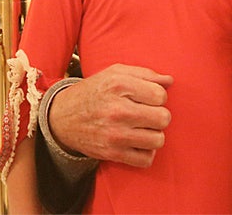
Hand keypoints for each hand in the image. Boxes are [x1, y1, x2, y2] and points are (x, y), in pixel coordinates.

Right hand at [49, 64, 173, 167]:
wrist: (62, 117)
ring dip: (154, 135)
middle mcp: (117, 110)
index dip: (158, 97)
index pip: (161, 95)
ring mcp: (115, 134)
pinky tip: (138, 143)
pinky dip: (146, 153)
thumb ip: (145, 73)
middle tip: (147, 114)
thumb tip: (170, 81)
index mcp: (119, 85)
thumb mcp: (114, 73)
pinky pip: (146, 159)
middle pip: (163, 118)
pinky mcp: (112, 153)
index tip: (147, 99)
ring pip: (158, 139)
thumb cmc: (93, 92)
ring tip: (143, 128)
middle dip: (159, 115)